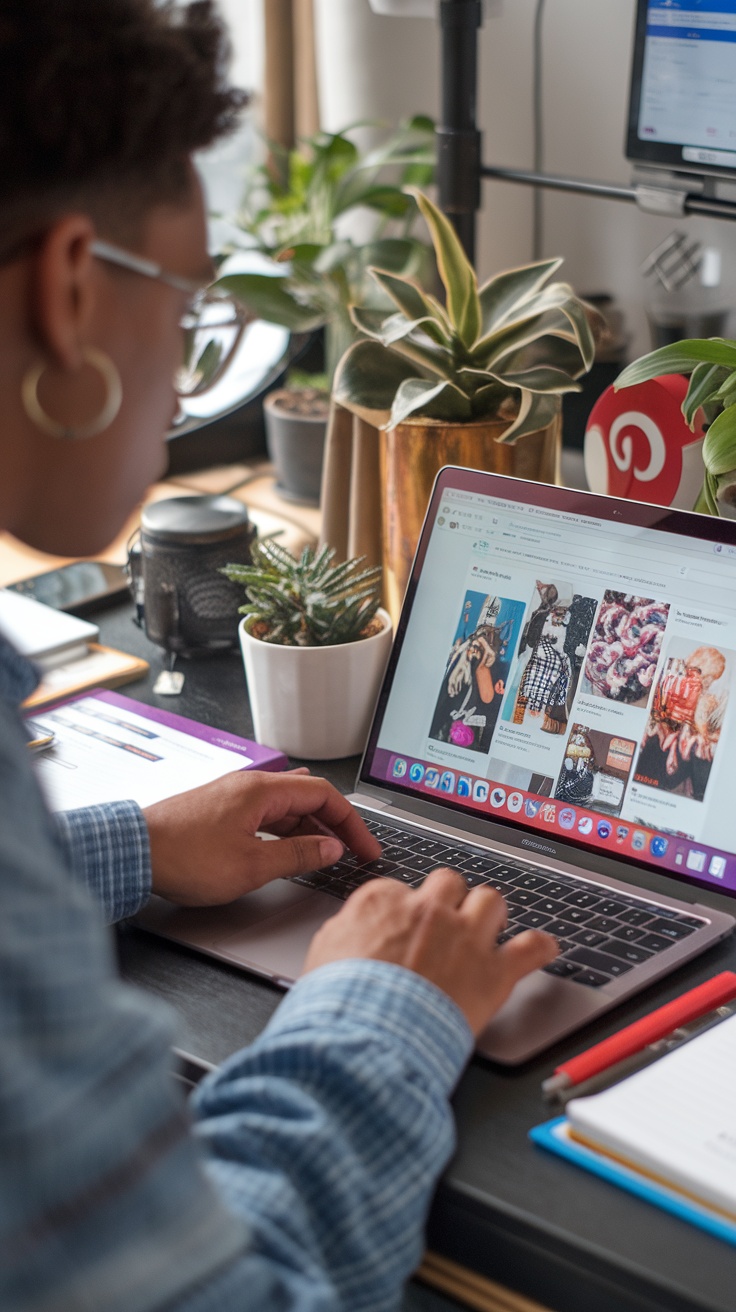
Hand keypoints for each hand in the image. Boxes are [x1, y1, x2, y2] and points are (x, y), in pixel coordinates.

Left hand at [142, 770, 380, 905]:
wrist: (132, 852)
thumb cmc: (182, 856)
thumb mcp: (251, 865)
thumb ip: (296, 856)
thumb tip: (329, 849)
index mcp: (262, 791)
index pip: (324, 795)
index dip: (351, 823)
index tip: (365, 847)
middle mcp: (249, 787)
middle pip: (306, 797)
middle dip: (335, 824)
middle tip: (351, 851)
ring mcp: (232, 797)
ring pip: (285, 807)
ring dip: (310, 828)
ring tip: (324, 855)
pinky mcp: (219, 811)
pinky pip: (265, 815)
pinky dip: (285, 830)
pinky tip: (287, 850)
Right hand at [304, 868, 557, 1034]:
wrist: (365, 1038)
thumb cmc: (338, 1003)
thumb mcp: (322, 954)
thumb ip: (344, 932)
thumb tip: (350, 932)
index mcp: (383, 901)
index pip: (401, 889)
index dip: (405, 910)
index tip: (405, 927)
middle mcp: (428, 910)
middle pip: (449, 883)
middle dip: (449, 900)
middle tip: (445, 921)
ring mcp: (465, 937)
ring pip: (491, 900)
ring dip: (489, 913)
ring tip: (487, 928)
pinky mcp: (493, 972)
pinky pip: (531, 947)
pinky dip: (540, 948)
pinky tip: (543, 948)